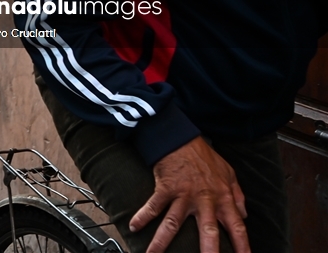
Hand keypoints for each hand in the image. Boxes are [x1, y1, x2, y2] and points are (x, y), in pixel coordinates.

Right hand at [130, 137, 248, 252]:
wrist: (180, 138)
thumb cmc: (204, 156)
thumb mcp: (229, 173)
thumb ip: (238, 195)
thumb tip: (244, 214)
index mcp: (223, 198)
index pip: (237, 226)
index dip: (243, 245)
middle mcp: (204, 200)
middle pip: (207, 231)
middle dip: (208, 251)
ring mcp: (183, 195)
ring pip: (173, 224)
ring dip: (162, 242)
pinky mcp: (165, 188)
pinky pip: (153, 206)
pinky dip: (142, 217)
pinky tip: (133, 227)